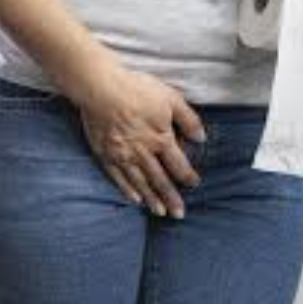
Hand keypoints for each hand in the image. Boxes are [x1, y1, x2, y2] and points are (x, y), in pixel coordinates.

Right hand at [76, 63, 204, 218]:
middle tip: (179, 214)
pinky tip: (134, 200)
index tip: (194, 185)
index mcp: (161, 139)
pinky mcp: (105, 154)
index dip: (187, 177)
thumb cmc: (137, 90)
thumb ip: (188, 119)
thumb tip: (201, 138)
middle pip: (160, 180)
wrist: (100, 89)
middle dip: (171, 198)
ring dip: (152, 199)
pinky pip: (118, 178)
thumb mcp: (170, 98)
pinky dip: (127, 190)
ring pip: (140, 183)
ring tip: (160, 213)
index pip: (178, 165)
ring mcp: (123, 156)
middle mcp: (143, 153)